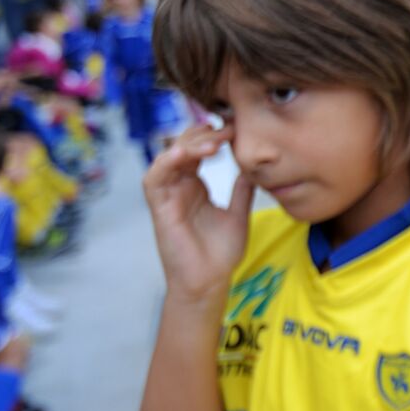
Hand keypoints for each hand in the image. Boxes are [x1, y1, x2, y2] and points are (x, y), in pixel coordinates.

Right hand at [143, 124, 253, 303]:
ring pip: (169, 157)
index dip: (213, 136)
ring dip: (189, 144)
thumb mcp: (238, 214)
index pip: (199, 150)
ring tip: (213, 142)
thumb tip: (255, 167)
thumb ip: (242, 190)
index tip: (236, 128)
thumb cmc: (220, 253)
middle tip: (228, 130)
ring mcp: (167, 196)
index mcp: (195, 186)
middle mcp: (178, 187)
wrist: (209, 282)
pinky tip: (186, 154)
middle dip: (204, 134)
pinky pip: (154, 178)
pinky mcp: (158, 208)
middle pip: (183, 147)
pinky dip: (166, 163)